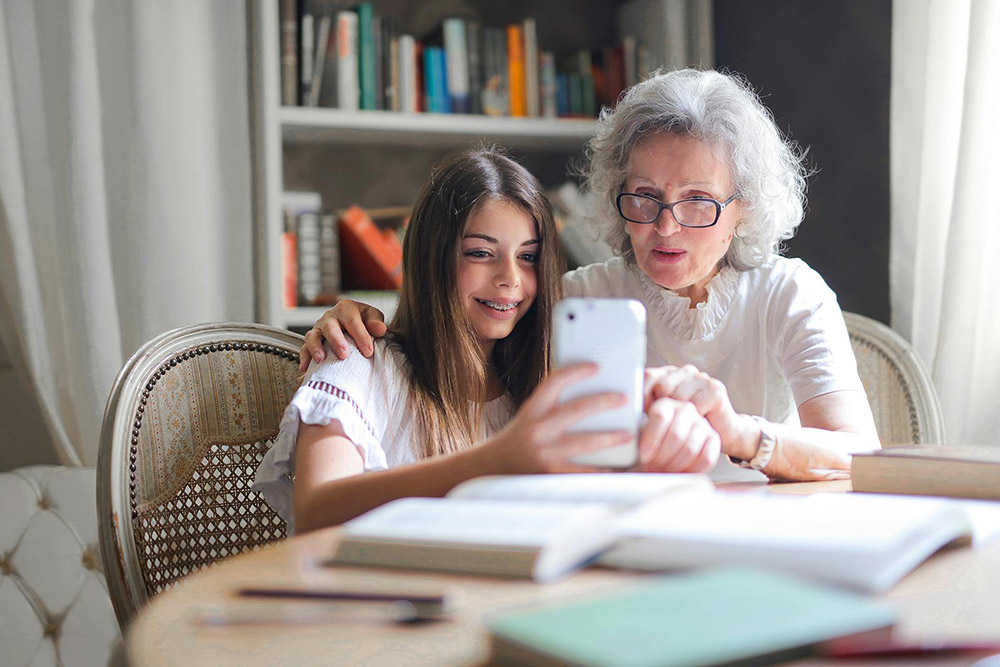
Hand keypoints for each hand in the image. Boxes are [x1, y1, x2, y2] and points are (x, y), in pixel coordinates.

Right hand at [299, 301, 387, 370]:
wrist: (350, 324)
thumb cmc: (362, 321)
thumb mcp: (371, 316)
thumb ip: (376, 321)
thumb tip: (379, 329)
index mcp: (345, 308)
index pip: (352, 321)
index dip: (360, 336)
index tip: (368, 352)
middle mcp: (329, 318)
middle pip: (330, 327)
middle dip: (336, 341)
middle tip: (344, 355)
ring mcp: (318, 329)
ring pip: (312, 336)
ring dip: (315, 348)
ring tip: (321, 359)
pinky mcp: (311, 342)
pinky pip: (304, 349)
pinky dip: (304, 358)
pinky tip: (306, 369)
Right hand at [482, 364, 633, 473]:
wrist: (491, 469)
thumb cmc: (515, 440)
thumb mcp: (529, 416)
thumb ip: (551, 407)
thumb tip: (586, 394)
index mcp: (532, 410)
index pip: (555, 381)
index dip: (577, 371)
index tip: (596, 367)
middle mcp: (537, 429)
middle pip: (577, 409)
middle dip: (604, 402)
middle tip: (624, 398)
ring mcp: (545, 453)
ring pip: (586, 442)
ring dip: (611, 437)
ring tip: (628, 434)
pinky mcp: (552, 474)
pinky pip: (584, 471)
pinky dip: (602, 469)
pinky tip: (617, 466)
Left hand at [637, 397, 719, 472]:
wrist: (667, 451)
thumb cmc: (649, 445)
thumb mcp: (637, 437)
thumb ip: (634, 436)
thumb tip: (624, 440)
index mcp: (665, 404)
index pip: (660, 417)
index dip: (651, 440)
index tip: (643, 457)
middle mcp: (685, 409)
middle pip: (676, 434)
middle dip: (662, 457)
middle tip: (653, 468)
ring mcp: (702, 423)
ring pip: (690, 448)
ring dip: (674, 465)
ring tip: (663, 471)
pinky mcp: (714, 438)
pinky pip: (706, 457)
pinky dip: (691, 470)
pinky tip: (680, 473)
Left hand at [644, 365, 757, 460]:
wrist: (724, 433)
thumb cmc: (689, 426)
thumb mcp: (664, 415)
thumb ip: (647, 407)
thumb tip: (625, 408)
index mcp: (669, 374)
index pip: (647, 377)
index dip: (642, 395)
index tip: (642, 413)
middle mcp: (685, 372)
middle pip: (662, 386)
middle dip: (662, 408)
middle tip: (666, 424)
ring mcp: (701, 379)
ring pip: (678, 397)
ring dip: (679, 416)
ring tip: (683, 425)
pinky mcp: (715, 390)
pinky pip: (695, 405)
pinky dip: (694, 419)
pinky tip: (698, 422)